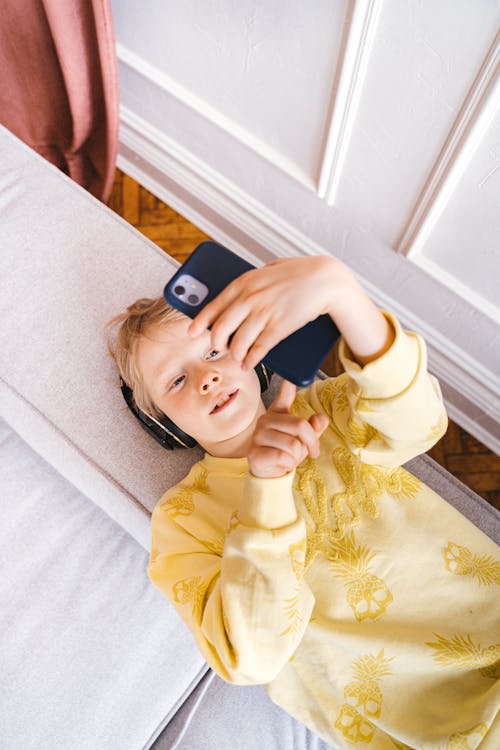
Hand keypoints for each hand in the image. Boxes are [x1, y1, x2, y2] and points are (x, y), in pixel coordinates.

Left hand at [187, 255, 345, 370]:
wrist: (324, 280)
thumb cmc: (297, 273)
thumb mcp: (266, 270)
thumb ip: (250, 282)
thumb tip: (235, 295)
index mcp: (243, 282)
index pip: (213, 306)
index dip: (200, 322)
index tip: (192, 332)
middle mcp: (249, 299)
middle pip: (221, 329)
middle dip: (216, 343)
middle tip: (218, 348)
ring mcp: (264, 315)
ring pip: (237, 344)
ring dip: (234, 355)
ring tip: (236, 357)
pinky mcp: (278, 328)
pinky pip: (257, 350)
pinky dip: (250, 360)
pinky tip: (248, 363)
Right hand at [248, 379, 328, 478]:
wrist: (269, 474)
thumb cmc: (286, 452)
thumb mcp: (304, 440)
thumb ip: (314, 428)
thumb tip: (321, 418)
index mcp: (278, 412)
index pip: (284, 395)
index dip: (288, 384)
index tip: (290, 374)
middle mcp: (265, 420)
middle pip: (300, 426)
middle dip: (311, 443)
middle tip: (312, 452)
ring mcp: (258, 435)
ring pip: (293, 444)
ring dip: (298, 457)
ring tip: (290, 458)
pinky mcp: (254, 452)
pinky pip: (283, 457)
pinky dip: (288, 465)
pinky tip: (281, 464)